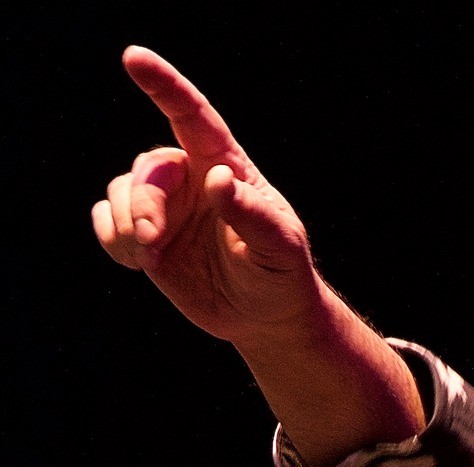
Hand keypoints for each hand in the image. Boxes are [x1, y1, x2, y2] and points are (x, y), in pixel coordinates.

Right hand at [91, 47, 316, 343]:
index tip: (134, 58)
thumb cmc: (281, 275)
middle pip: (147, 168)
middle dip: (143, 203)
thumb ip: (252, 214)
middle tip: (152, 241)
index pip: (190, 115)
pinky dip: (114, 241)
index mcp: (223, 165)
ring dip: (129, 225)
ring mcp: (164, 205)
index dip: (163, 84)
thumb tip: (219, 179)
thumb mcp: (278, 248)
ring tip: (155, 259)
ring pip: (120, 192)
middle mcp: (189, 177)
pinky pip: (105, 221)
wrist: (266, 316)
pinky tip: (141, 263)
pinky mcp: (144, 236)